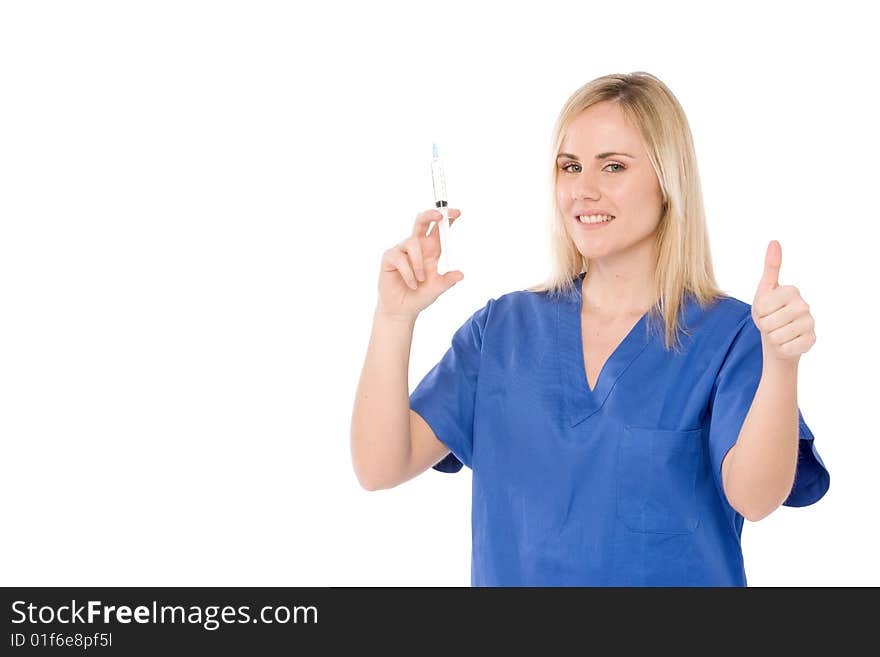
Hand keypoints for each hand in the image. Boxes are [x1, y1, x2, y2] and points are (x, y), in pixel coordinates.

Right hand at [376, 208, 463, 320]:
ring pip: (412, 243)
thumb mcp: (437, 289)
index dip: (447, 219)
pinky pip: (400, 258)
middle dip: (431, 214)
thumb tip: (461, 274)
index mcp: (430, 250)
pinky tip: (411, 284)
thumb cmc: (420, 296)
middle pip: (422, 222)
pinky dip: (408, 273)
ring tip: (421, 280)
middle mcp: (416, 246)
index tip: (457, 213)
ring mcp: (402, 250)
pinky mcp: (390, 257)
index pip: (438, 230)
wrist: (403, 310)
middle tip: (440, 215)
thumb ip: (448, 281)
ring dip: (418, 264)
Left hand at [751, 240, 815, 362]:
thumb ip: (770, 267)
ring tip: (778, 331)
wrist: (777, 337)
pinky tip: (787, 342)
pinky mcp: (812, 340)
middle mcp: (804, 305)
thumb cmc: (769, 312)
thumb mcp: (764, 289)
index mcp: (791, 290)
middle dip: (764, 326)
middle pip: (769, 323)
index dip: (758, 312)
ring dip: (772, 338)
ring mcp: (810, 323)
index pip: (761, 306)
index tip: (765, 310)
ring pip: (777, 337)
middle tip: (771, 323)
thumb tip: (774, 241)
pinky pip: (786, 348)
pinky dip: (781, 348)